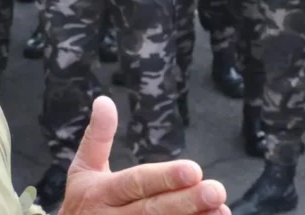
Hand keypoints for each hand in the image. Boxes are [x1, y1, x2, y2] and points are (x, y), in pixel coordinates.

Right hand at [60, 97, 228, 214]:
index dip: (164, 178)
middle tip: (216, 190)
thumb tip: (104, 100)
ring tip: (221, 209)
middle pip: (152, 211)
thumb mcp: (83, 169)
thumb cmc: (83, 203)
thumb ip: (97, 136)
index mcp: (100, 193)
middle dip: (186, 202)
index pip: (135, 183)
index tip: (194, 170)